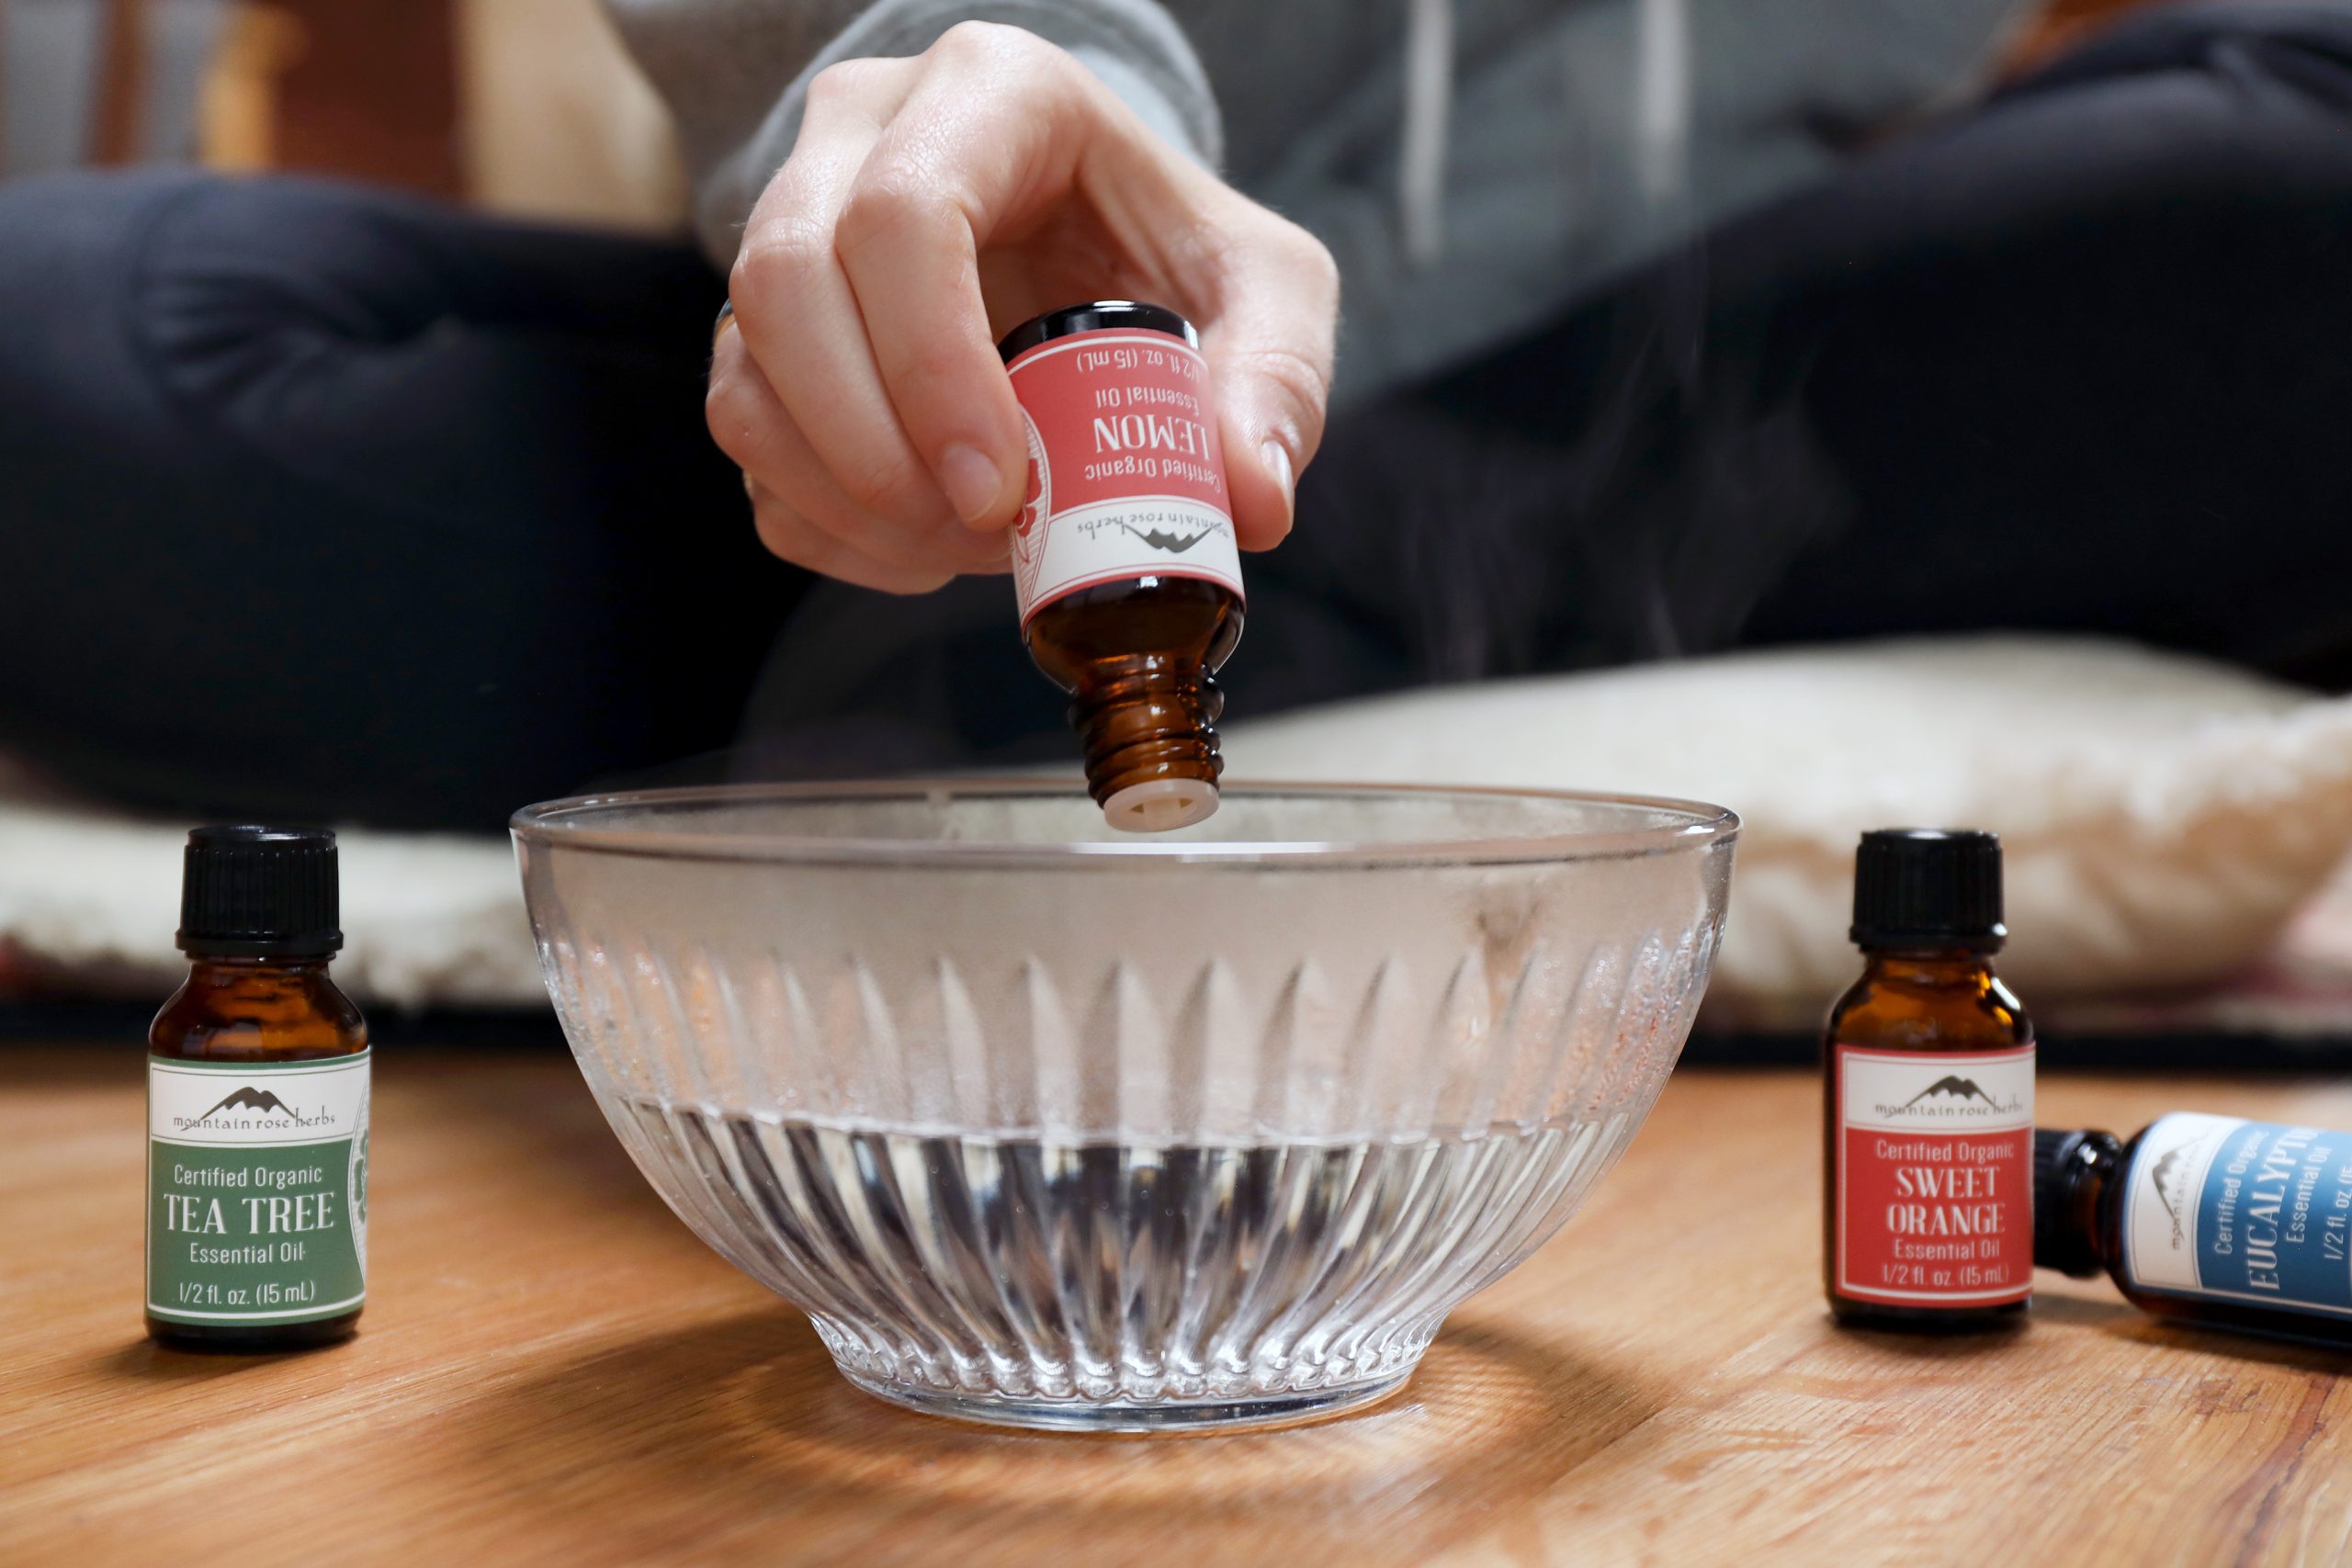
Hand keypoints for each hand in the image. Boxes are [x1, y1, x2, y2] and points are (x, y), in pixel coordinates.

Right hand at [708, 21, 1338, 593]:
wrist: (1096, 243)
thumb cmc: (1170, 246)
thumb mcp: (1264, 288)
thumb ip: (1276, 379)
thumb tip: (1250, 498)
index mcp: (989, 94)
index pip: (901, 212)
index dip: (931, 366)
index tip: (998, 488)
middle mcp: (860, 137)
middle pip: (785, 282)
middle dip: (873, 446)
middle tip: (980, 530)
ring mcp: (791, 226)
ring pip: (745, 370)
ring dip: (845, 494)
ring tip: (964, 543)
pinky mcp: (765, 327)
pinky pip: (747, 437)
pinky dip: (826, 523)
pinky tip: (924, 545)